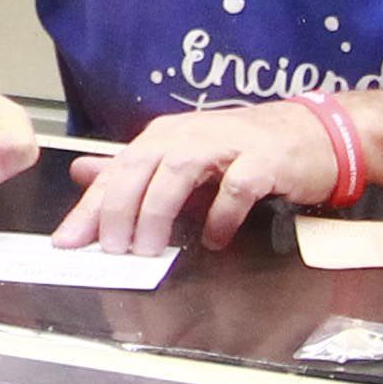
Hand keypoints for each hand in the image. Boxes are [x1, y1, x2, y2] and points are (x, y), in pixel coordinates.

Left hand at [60, 99, 341, 252]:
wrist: (314, 133)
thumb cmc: (245, 150)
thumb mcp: (183, 158)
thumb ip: (135, 170)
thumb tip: (84, 174)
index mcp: (164, 136)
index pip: (117, 170)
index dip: (89, 206)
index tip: (68, 241)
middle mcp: (189, 134)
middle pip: (139, 167)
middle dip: (117, 210)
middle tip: (111, 250)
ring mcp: (227, 143)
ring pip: (177, 171)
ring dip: (157, 212)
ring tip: (149, 250)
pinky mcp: (263, 159)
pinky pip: (235, 187)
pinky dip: (220, 215)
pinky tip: (214, 240)